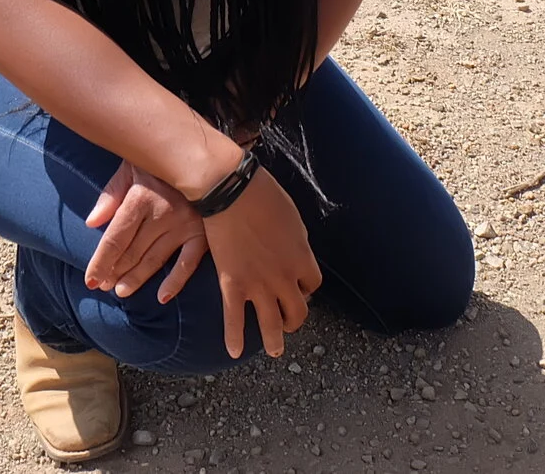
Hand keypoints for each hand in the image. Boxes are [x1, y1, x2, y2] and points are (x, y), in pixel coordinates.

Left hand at [83, 162, 208, 301]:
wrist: (204, 153)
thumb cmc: (161, 160)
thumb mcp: (132, 167)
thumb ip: (111, 194)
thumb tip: (92, 223)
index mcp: (141, 197)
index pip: (115, 238)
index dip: (100, 261)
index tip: (90, 280)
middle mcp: (162, 214)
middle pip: (132, 252)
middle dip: (114, 271)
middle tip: (103, 286)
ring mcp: (184, 225)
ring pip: (155, 260)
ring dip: (136, 278)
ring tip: (121, 291)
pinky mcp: (204, 233)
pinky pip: (188, 262)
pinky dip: (176, 281)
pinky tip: (162, 297)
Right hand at [199, 167, 321, 358]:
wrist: (232, 192)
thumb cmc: (263, 196)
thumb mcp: (292, 219)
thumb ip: (296, 242)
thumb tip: (295, 253)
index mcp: (301, 259)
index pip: (312, 285)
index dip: (305, 289)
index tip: (298, 287)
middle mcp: (284, 278)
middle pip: (298, 311)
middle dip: (294, 318)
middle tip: (288, 320)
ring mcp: (258, 285)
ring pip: (272, 325)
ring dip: (275, 341)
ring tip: (275, 350)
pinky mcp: (232, 285)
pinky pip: (234, 320)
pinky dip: (234, 338)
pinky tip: (234, 352)